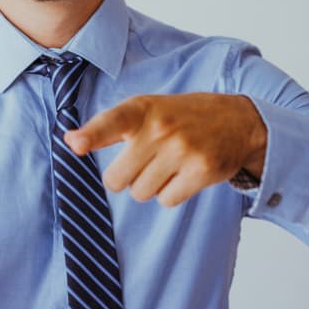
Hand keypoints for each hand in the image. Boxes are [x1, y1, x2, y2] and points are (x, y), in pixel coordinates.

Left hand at [63, 93, 266, 206]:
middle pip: (117, 179)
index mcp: (142, 109)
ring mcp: (182, 150)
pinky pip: (167, 200)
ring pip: (141, 193)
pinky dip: (171, 194)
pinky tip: (183, 174)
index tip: (76, 144)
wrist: (237, 120)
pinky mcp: (201, 171)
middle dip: (125, 178)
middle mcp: (161, 128)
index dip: (91, 135)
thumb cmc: (180, 116)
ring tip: (167, 165)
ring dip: (149, 186)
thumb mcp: (146, 109)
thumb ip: (108, 126)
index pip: (111, 121)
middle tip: (143, 162)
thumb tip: (70, 141)